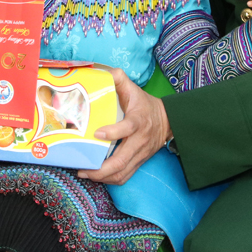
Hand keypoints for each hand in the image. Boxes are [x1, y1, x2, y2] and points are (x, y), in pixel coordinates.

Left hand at [78, 67, 169, 184]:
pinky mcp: (139, 162)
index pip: (128, 128)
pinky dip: (110, 180)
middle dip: (101, 168)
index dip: (113, 132)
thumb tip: (102, 71)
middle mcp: (140, 141)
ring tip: (85, 173)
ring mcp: (140, 154)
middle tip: (83, 167)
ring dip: (103, 177)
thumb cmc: (144, 104)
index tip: (97, 133)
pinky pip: (125, 176)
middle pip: (122, 160)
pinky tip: (96, 177)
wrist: (168, 121)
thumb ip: (118, 78)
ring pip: (122, 172)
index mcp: (139, 121)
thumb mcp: (133, 88)